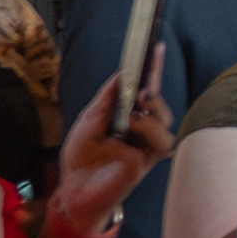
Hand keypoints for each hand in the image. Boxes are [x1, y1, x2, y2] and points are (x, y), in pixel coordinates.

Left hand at [45, 67, 173, 237]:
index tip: (154, 46)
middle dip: (154, 87)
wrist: (73, 192)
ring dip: (151, 111)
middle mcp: (143, 131)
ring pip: (163, 121)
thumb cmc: (81, 159)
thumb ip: (106, 100)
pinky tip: (132, 127)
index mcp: (130, 119)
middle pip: (158, 103)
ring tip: (136, 108)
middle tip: (144, 82)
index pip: (145, 90)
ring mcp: (147, 147)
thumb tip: (123, 76)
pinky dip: (147, 130)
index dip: (152, 69)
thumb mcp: (89, 122)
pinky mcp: (147, 162)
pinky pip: (158, 142)